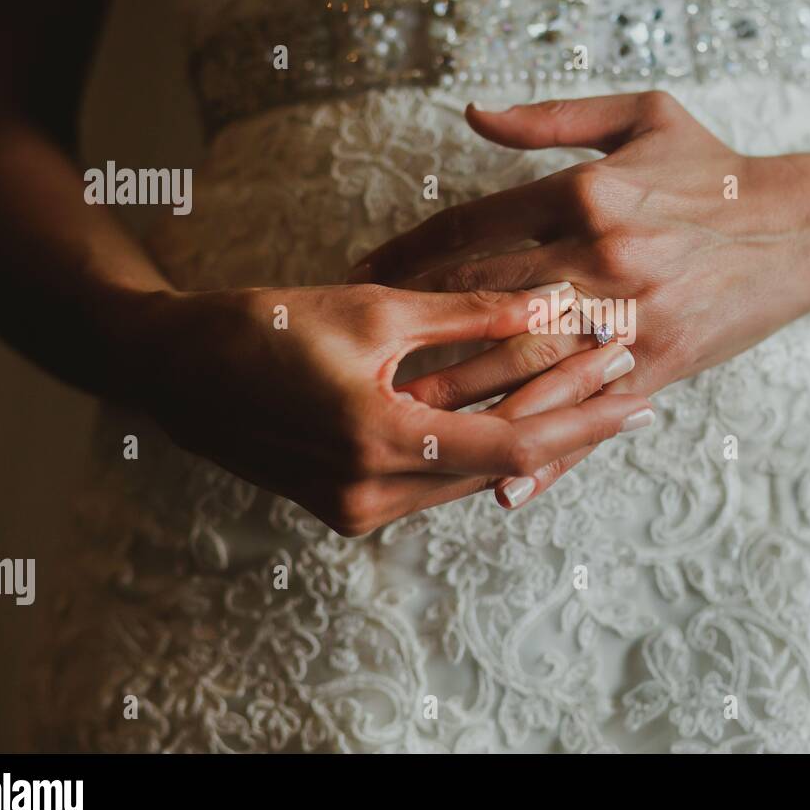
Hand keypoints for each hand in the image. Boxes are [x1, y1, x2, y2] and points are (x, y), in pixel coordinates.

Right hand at [123, 284, 652, 534]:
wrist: (170, 369)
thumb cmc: (261, 325)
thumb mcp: (371, 309)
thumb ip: (467, 313)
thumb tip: (552, 301)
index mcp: (376, 441)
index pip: (512, 447)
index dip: (582, 420)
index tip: (639, 393)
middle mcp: (369, 493)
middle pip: (500, 467)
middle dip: (570, 422)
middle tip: (631, 380)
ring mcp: (356, 508)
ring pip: (472, 477)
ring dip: (533, 434)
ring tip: (594, 391)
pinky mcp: (347, 503)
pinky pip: (437, 481)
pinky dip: (484, 447)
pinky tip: (526, 415)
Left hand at [350, 91, 809, 504]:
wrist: (802, 227)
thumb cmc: (714, 169)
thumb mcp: (642, 116)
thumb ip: (550, 118)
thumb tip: (470, 113)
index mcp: (587, 194)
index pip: (471, 230)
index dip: (407, 255)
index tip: (363, 275)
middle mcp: (602, 258)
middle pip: (483, 306)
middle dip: (415, 334)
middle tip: (355, 361)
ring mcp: (632, 318)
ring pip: (528, 367)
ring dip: (462, 397)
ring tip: (402, 420)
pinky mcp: (661, 364)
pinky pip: (592, 414)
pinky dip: (549, 453)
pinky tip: (504, 486)